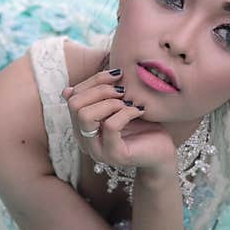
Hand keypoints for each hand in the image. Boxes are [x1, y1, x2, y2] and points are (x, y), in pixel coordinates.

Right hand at [61, 68, 175, 172]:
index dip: (94, 80)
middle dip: (100, 90)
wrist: (162, 150)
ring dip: (110, 102)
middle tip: (122, 91)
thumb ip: (98, 96)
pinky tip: (138, 111)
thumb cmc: (141, 125)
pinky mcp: (114, 155)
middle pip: (75, 104)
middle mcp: (84, 140)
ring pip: (85, 116)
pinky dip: (126, 112)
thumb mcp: (117, 105)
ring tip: (128, 103)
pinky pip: (110, 126)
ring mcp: (98, 150)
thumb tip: (67, 89)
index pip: (73, 96)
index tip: (117, 74)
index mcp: (81, 126)